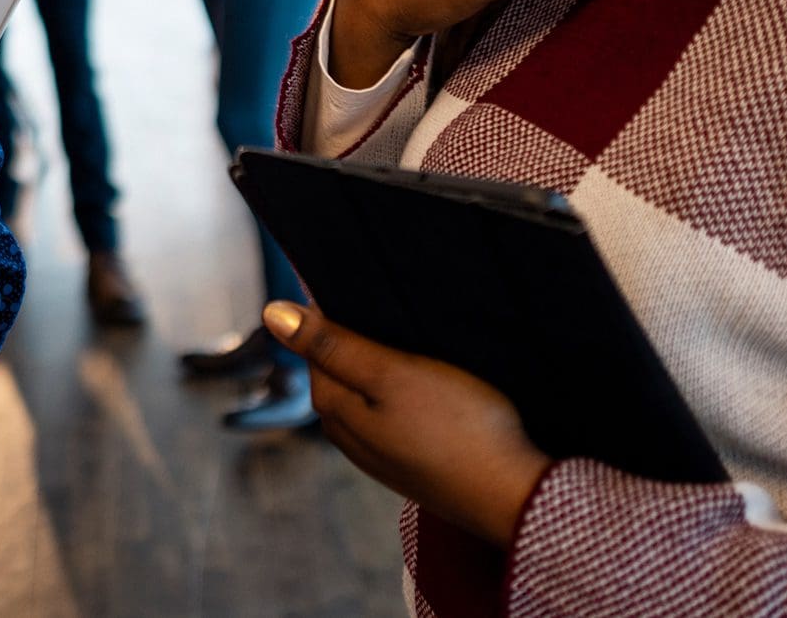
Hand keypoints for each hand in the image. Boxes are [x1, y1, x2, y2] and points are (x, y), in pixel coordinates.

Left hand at [264, 302, 549, 544]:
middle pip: (338, 375)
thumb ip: (332, 345)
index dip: (331, 317)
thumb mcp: (391, 374)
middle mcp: (349, 439)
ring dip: (380, 371)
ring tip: (415, 346)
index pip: (313, 351)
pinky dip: (402, 399)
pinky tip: (431, 389)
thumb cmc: (456, 426)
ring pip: (366, 400)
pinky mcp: (413, 467)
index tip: (358, 291)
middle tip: (388, 314)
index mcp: (335, 411)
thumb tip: (271, 313)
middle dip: (352, 344)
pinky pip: (394, 421)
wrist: (514, 495)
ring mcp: (381, 458)